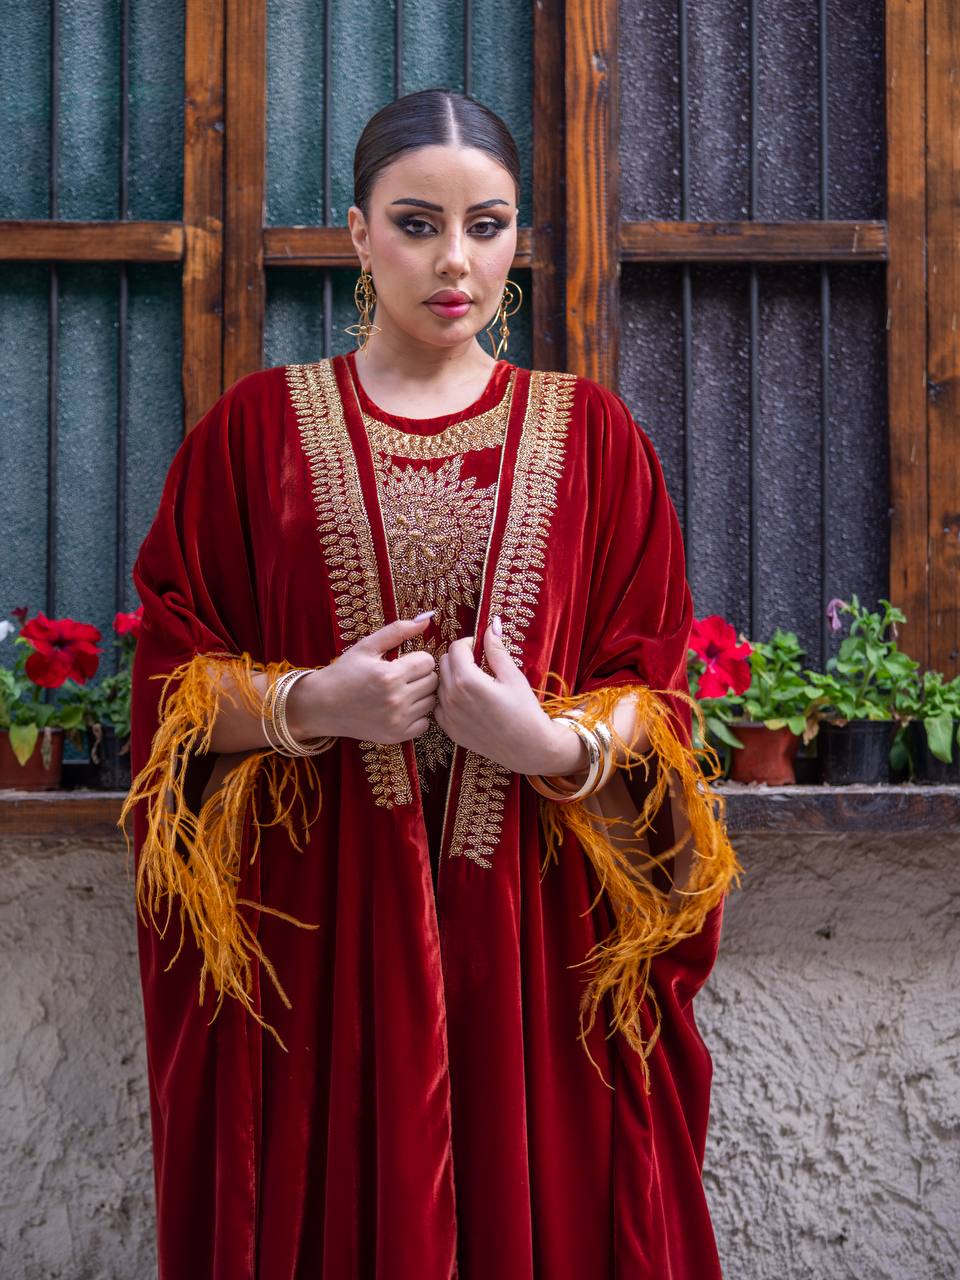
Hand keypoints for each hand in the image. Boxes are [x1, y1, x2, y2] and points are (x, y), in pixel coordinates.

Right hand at [287, 612, 438, 743]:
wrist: (321, 706)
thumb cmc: (344, 673)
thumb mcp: (366, 646)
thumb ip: (397, 631)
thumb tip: (426, 620)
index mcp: (389, 675)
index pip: (428, 662)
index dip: (417, 658)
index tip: (403, 662)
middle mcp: (396, 700)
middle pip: (432, 682)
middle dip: (420, 675)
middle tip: (402, 676)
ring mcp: (397, 721)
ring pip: (431, 702)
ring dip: (420, 695)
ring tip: (401, 691)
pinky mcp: (396, 736)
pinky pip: (425, 723)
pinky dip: (417, 716)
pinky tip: (400, 709)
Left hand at [434, 615, 589, 775]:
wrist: (528, 748)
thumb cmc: (525, 711)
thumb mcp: (513, 676)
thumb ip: (496, 650)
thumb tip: (492, 625)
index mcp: (467, 681)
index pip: (456, 648)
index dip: (469, 643)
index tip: (481, 648)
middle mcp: (451, 697)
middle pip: (444, 663)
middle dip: (460, 658)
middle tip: (479, 663)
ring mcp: (448, 716)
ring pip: (440, 683)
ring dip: (453, 677)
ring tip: (476, 682)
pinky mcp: (449, 730)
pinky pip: (440, 704)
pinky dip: (450, 698)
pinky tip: (468, 701)